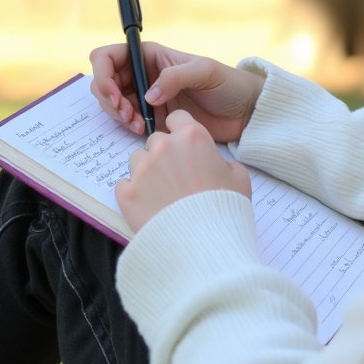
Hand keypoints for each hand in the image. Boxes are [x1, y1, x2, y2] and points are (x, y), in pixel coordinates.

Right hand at [89, 41, 263, 141]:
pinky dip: (127, 126)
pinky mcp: (152, 118)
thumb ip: (175, 77)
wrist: (243, 112)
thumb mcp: (204, 71)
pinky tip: (143, 131)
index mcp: (150, 55)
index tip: (116, 95)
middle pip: (104, 82)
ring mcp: (145, 96)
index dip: (103, 74)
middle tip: (127, 115)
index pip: (108, 56)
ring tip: (138, 126)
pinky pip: (126, 121)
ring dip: (117, 115)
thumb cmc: (228, 84)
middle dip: (109, 99)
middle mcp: (143, 73)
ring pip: (112, 103)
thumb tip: (148, 96)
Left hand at [115, 110, 251, 232]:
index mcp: (192, 136)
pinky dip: (133, 193)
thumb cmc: (225, 209)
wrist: (205, 245)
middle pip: (155, 140)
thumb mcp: (240, 178)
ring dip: (146, 171)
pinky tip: (149, 206)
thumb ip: (225, 162)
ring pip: (137, 159)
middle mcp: (163, 146)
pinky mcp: (127, 193)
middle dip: (164, 154)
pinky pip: (124, 184)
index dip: (180, 131)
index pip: (177, 118)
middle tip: (176, 177)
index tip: (183, 146)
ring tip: (161, 193)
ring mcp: (142, 169)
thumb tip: (218, 165)